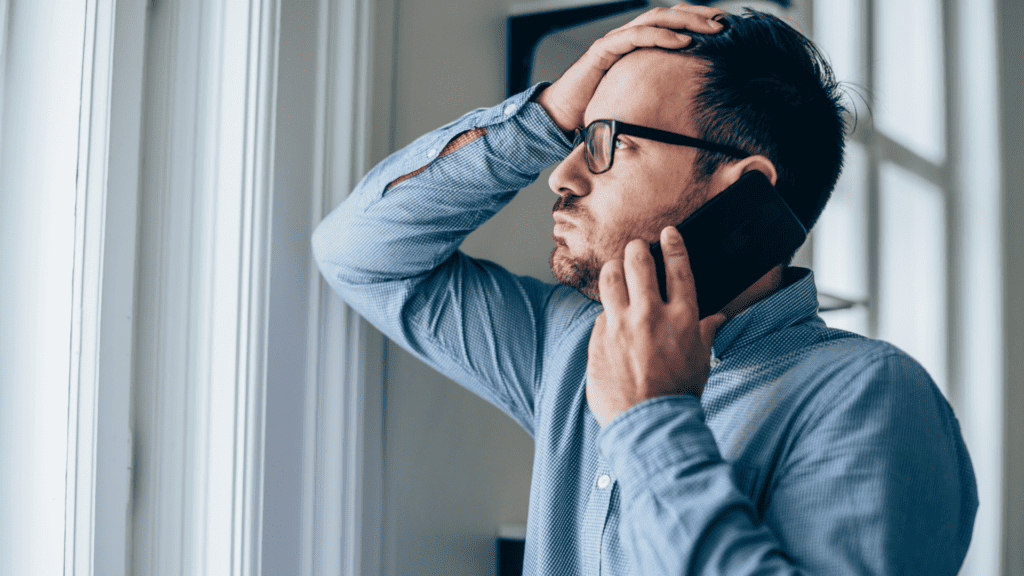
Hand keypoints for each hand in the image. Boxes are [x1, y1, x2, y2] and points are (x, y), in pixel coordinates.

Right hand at [535, 5, 726, 133]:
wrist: (563, 114)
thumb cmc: (597, 106)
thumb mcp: (637, 97)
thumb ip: (658, 93)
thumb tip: (689, 104)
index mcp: (638, 45)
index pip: (672, 24)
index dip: (698, 21)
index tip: (725, 28)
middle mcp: (629, 37)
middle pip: (669, 15)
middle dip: (698, 16)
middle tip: (725, 22)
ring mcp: (616, 40)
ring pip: (656, 19)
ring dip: (686, 21)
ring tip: (710, 28)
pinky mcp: (604, 50)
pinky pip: (637, 36)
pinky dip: (662, 36)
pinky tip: (683, 41)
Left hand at [586, 226, 726, 426]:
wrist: (649, 423)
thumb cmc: (679, 393)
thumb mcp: (701, 359)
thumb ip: (705, 332)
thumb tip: (717, 318)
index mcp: (683, 317)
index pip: (678, 267)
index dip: (672, 244)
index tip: (668, 233)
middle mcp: (650, 315)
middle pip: (637, 261)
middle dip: (636, 249)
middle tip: (636, 250)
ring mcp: (620, 325)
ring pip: (610, 277)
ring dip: (614, 270)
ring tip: (617, 272)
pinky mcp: (598, 339)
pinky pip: (600, 314)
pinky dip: (607, 313)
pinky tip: (612, 319)